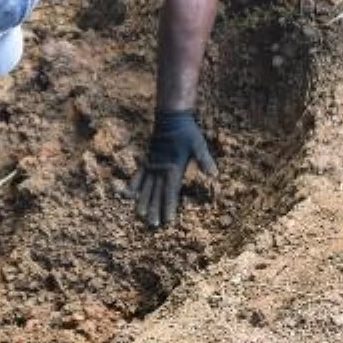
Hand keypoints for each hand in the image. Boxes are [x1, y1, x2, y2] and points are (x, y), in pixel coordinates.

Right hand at [128, 110, 217, 228]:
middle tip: (152, 225)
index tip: (168, 220)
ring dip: (143, 201)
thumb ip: (205, 160)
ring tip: (140, 215)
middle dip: (155, 209)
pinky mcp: (147, 160)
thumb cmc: (187, 132)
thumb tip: (214, 174)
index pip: (171, 191)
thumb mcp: (199, 145)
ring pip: (146, 186)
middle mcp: (160, 168)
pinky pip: (138, 175)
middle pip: (156, 192)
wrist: (170, 118)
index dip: (169, 206)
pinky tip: (128, 195)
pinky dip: (133, 185)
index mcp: (173, 167)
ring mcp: (152, 164)